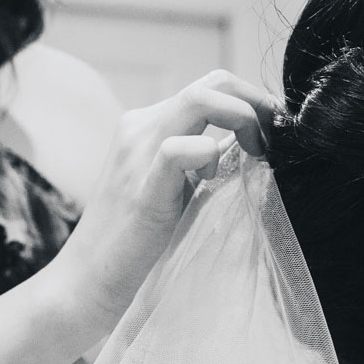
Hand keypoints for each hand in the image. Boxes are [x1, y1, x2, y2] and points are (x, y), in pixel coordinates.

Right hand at [45, 69, 280, 339]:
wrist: (86, 281)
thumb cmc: (135, 243)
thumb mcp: (173, 190)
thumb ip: (199, 164)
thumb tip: (248, 150)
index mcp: (147, 126)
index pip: (210, 87)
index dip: (251, 101)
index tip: (274, 132)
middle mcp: (139, 127)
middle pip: (213, 82)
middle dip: (257, 102)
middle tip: (277, 138)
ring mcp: (137, 152)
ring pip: (200, 99)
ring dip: (243, 119)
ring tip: (259, 154)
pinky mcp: (141, 186)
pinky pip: (181, 148)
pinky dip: (210, 155)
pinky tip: (213, 181)